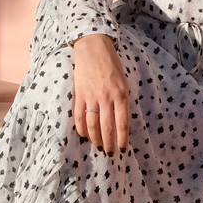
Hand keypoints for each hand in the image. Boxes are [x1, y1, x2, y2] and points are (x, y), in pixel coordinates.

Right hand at [72, 34, 129, 152]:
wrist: (93, 49)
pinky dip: (81, 129)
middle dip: (109, 144)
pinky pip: (79, 116)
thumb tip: (121, 122)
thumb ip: (122, 101)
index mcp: (121, 95)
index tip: (123, 149)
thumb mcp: (124, 82)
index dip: (122, 139)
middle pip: (107, 128)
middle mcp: (106, 97)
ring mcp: (91, 97)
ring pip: (92, 125)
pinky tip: (85, 135)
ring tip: (98, 147)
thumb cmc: (112, 65)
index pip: (122, 123)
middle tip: (110, 153)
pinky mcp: (79, 95)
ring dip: (95, 139)